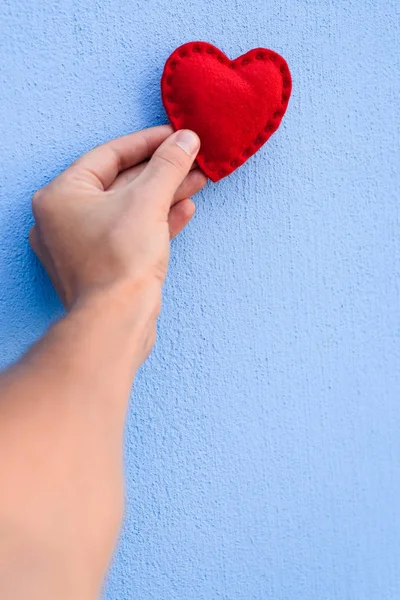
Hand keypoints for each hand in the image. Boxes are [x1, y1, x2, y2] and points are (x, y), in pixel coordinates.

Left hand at [30, 126, 205, 311]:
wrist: (117, 321)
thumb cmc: (119, 262)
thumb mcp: (147, 201)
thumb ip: (167, 165)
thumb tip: (185, 140)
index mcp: (60, 195)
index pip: (108, 155)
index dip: (147, 142)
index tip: (175, 135)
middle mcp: (64, 219)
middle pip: (120, 182)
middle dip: (161, 171)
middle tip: (192, 159)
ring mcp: (81, 246)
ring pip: (129, 210)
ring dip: (164, 195)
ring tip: (197, 181)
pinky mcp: (101, 267)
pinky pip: (130, 233)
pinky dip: (156, 222)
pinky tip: (184, 210)